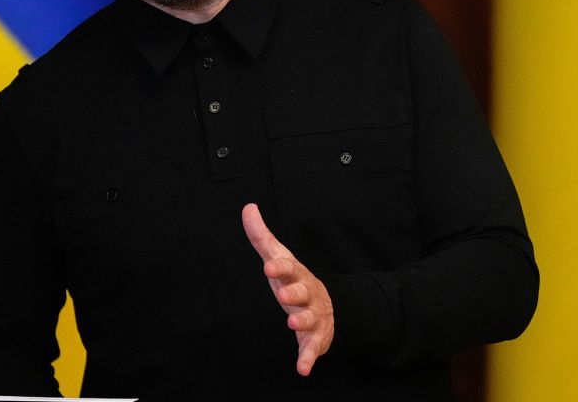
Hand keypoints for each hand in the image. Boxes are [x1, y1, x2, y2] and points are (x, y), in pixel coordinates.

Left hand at [241, 203, 333, 375]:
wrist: (329, 306)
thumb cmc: (296, 280)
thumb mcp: (279, 258)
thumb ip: (261, 237)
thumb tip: (247, 208)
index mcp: (297, 274)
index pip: (289, 268)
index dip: (279, 267)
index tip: (268, 266)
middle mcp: (308, 294)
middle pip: (302, 292)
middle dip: (294, 293)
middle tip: (283, 296)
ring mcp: (314, 316)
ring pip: (310, 319)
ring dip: (302, 322)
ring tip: (292, 324)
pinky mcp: (316, 339)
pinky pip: (312, 349)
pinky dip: (308, 359)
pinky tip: (302, 369)